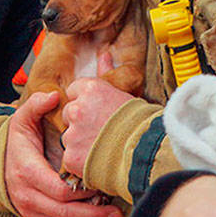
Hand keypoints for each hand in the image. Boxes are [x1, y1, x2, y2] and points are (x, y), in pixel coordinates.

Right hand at [5, 91, 122, 216]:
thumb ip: (36, 105)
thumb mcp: (22, 120)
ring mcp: (32, 214)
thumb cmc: (19, 143)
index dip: (82, 192)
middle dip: (93, 216)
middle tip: (117, 210)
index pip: (58, 190)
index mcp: (27, 173)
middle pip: (64, 216)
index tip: (102, 185)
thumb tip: (54, 96)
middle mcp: (28, 198)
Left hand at [60, 55, 135, 178]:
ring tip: (103, 146)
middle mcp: (78, 109)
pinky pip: (70, 157)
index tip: (97, 112)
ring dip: (80, 142)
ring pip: (69, 137)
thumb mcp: (125, 93)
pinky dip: (80, 161)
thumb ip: (108, 73)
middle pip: (69, 113)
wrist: (147, 152)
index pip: (73, 91)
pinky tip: (98, 159)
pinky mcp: (72, 155)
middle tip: (101, 130)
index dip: (85, 102)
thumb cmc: (141, 124)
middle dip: (80, 122)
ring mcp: (73, 133)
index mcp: (91, 89)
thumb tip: (104, 55)